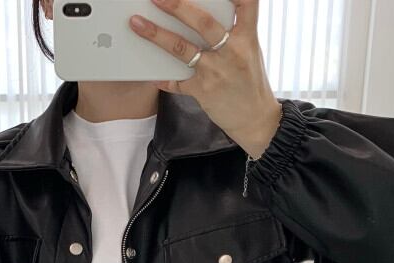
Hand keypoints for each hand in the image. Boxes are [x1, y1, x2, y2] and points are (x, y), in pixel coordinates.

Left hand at [129, 0, 281, 159]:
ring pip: (182, 48)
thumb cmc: (251, 83)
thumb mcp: (250, 51)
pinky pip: (176, 81)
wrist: (255, 119)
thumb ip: (232, 33)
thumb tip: (202, 18)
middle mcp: (232, 52)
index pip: (246, 4)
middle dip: (178, 6)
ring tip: (138, 23)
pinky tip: (151, 73)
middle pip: (203, 22)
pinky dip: (162, 77)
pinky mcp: (203, 91)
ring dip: (157, 35)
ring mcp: (216, 72)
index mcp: (247, 37)